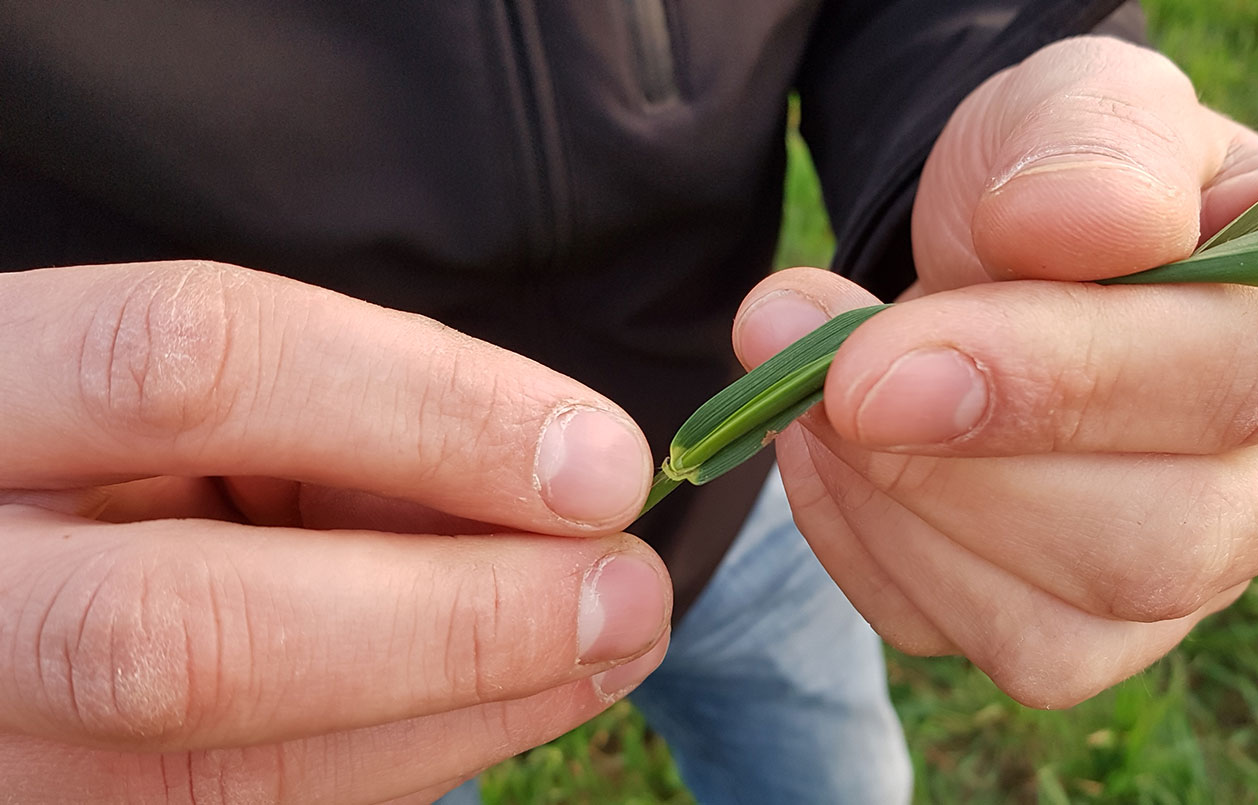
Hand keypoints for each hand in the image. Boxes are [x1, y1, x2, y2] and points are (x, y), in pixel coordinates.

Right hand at [0, 261, 668, 801]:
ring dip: (461, 715)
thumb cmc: (111, 442)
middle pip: (178, 637)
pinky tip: (497, 699)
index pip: (182, 368)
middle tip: (627, 597)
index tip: (603, 459)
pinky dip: (403, 757)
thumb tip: (562, 478)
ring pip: (212, 780)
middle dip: (452, 624)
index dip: (426, 412)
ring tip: (605, 648)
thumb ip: (340, 415)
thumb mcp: (193, 387)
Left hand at [733, 37, 1257, 707]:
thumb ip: (1094, 140)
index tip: (876, 360)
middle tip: (822, 376)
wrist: (1016, 250)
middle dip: (958, 470)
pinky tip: (840, 460)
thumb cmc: (1073, 172)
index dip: (1053, 381)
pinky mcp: (1109, 634)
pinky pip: (984, 645)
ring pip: (1064, 631)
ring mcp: (1221, 573)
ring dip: (902, 512)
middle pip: (1160, 546)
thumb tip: (1082, 224)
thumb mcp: (1082, 102)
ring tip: (819, 391)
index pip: (1236, 380)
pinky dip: (879, 556)